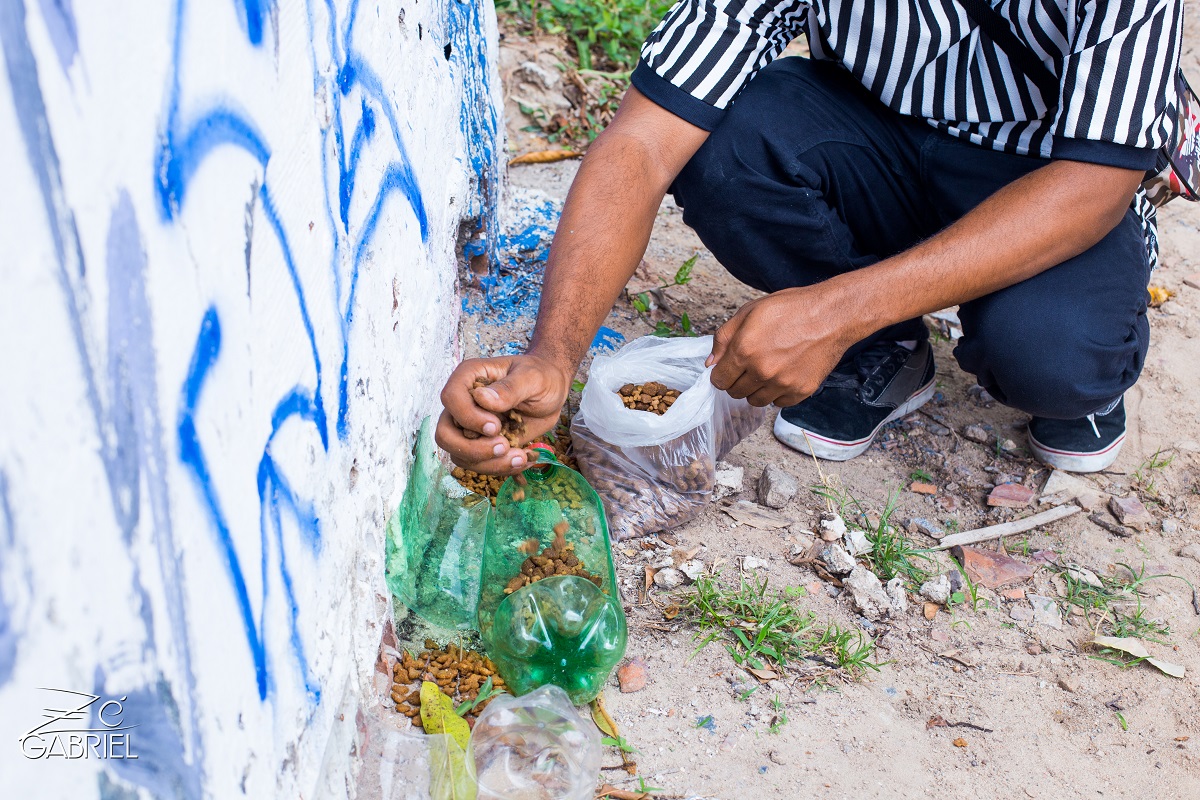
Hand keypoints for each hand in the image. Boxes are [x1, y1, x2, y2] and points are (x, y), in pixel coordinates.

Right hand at [435, 354, 571, 474]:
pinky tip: (523, 459)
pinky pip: (479, 464)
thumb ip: (509, 388)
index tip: (495, 426)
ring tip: (521, 456)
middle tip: (504, 446)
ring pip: (461, 456)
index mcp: (470, 378)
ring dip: (490, 463)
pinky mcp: (483, 444)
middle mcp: (464, 404)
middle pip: (445, 435)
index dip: (468, 417)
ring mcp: (471, 427)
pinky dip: (500, 467)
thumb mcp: (532, 378)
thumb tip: (482, 398)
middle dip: (472, 449)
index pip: (451, 398)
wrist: (552, 393)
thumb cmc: (541, 376)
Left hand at [706, 285, 859, 407]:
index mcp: (744, 351)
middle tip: (750, 365)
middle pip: (735, 392)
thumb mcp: (749, 311)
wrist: (831, 315)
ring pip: (755, 401)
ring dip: (756, 389)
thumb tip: (711, 363)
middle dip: (737, 381)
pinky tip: (784, 374)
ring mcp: (782, 384)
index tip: (728, 369)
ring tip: (767, 369)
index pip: (719, 380)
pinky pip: (778, 403)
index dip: (721, 374)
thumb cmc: (791, 309)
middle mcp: (761, 371)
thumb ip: (724, 338)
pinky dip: (777, 392)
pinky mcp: (800, 391)